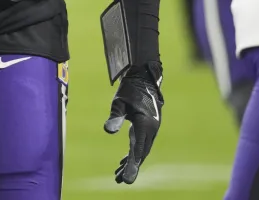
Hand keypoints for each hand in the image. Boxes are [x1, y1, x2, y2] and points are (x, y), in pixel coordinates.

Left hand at [104, 62, 162, 183]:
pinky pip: (141, 144)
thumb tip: (108, 131)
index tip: (127, 180)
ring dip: (131, 162)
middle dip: (131, 168)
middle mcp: (151, 130)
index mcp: (145, 125)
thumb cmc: (129, 89)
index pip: (138, 150)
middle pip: (141, 153)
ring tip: (118, 175)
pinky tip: (123, 161)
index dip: (132, 166)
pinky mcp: (147, 127)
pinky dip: (133, 154)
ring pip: (141, 150)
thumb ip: (114, 117)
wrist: (143, 77)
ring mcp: (151, 129)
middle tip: (119, 181)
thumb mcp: (119, 102)